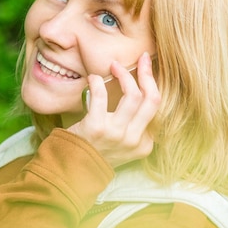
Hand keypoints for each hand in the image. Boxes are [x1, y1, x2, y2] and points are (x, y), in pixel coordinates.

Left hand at [67, 52, 160, 167]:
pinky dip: (98, 83)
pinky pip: (102, 97)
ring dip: (124, 75)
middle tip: (141, 58)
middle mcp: (134, 140)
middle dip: (148, 74)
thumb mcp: (122, 143)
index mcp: (144, 143)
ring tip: (114, 66)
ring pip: (133, 96)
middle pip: (152, 99)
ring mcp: (116, 134)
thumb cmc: (95, 150)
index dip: (152, 83)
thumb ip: (133, 125)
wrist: (71, 168)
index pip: (155, 107)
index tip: (146, 68)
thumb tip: (137, 88)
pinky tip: (93, 78)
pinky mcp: (96, 128)